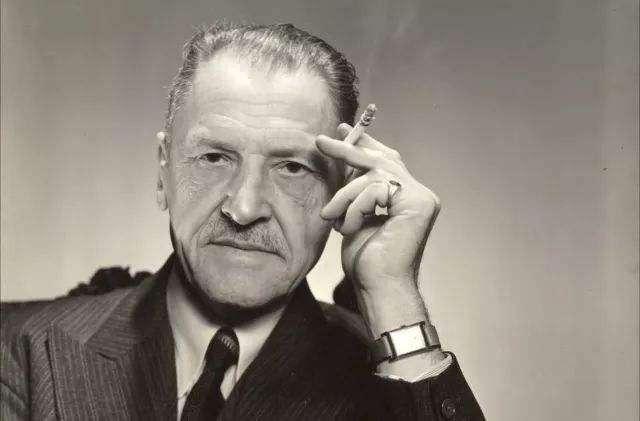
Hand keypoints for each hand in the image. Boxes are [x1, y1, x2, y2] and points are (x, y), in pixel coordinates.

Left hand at [316, 124, 440, 338]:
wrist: (378, 287)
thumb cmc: (366, 261)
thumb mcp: (354, 216)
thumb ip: (356, 190)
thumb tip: (343, 157)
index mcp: (407, 198)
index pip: (387, 161)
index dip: (365, 145)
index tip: (341, 131)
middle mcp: (419, 195)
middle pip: (381, 161)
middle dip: (348, 150)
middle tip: (320, 141)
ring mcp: (422, 198)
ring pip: (372, 175)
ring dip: (344, 197)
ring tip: (331, 218)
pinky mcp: (418, 204)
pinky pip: (375, 189)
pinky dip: (354, 208)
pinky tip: (349, 229)